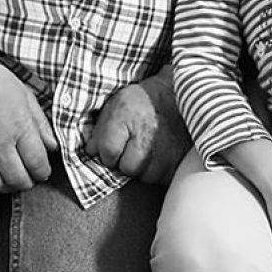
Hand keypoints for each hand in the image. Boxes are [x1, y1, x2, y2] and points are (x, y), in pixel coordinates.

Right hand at [0, 58, 58, 194]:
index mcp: (19, 125)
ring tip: (11, 179)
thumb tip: (53, 147)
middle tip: (28, 177)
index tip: (42, 171)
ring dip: (8, 187)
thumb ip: (41, 124)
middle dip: (28, 182)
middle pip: (19, 179)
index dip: (43, 172)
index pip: (37, 163)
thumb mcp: (26, 96)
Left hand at [84, 70, 190, 184]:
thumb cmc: (141, 101)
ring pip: (147, 176)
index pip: (108, 153)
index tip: (114, 144)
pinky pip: (164, 178)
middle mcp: (146, 134)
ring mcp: (166, 148)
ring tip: (146, 150)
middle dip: (126, 161)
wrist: (176, 94)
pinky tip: (159, 155)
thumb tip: (90, 152)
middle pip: (128, 168)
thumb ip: (98, 130)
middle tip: (132, 146)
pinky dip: (160, 171)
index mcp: (125, 115)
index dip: (107, 153)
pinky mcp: (181, 158)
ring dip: (143, 168)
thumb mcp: (114, 105)